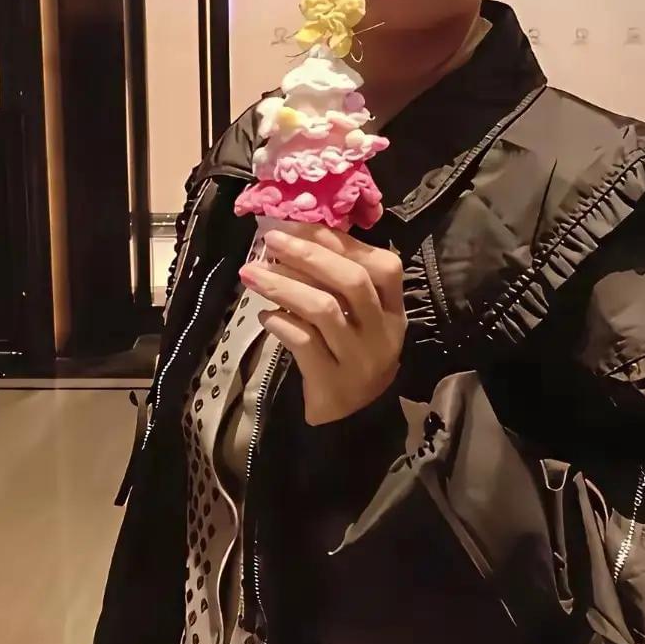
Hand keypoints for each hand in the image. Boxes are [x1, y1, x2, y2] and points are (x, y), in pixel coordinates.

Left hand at [238, 221, 406, 425]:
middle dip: (308, 255)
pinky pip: (305, 343)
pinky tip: (265, 315)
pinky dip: (282, 323)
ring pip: (324, 309)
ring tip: (252, 274)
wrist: (354, 417)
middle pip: (351, 281)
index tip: (298, 226)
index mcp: (393, 307)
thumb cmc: (350, 350)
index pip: (379, 264)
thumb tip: (297, 235)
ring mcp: (360, 358)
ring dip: (284, 285)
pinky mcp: (333, 382)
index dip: (339, 242)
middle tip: (271, 240)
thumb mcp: (359, 316)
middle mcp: (382, 331)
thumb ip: (339, 279)